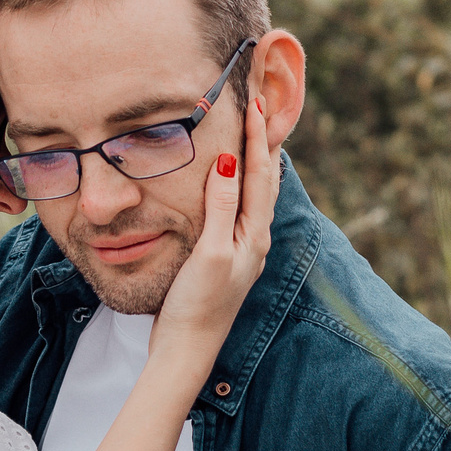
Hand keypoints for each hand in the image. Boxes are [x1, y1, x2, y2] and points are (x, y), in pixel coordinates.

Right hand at [151, 95, 276, 367]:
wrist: (186, 350)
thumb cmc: (197, 304)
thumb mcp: (211, 253)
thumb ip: (221, 207)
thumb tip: (229, 161)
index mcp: (254, 233)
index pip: (260, 172)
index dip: (258, 136)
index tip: (256, 101)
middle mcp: (254, 239)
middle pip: (265, 179)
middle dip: (263, 142)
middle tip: (263, 106)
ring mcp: (241, 249)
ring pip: (254, 194)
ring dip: (255, 162)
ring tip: (255, 135)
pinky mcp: (224, 258)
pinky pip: (238, 208)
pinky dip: (239, 185)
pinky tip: (231, 184)